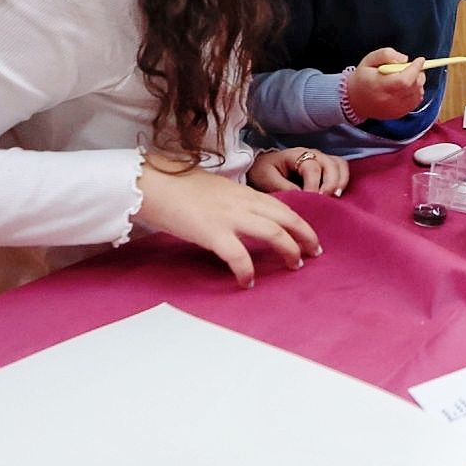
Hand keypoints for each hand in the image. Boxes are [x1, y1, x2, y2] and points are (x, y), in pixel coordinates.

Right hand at [133, 154, 321, 288]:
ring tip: (294, 265)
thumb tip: (242, 218)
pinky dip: (248, 271)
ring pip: (274, 233)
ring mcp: (230, 217)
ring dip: (288, 250)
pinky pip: (239, 256)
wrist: (152, 183)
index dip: (299, 221)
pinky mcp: (213, 233)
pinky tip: (249, 282)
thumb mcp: (215, 190)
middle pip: (287, 218)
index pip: (282, 206)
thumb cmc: (178, 187)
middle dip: (305, 236)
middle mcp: (243, 202)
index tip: (309, 235)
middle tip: (314, 253)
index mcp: (243, 192)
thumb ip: (233, 202)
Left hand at [248, 147, 349, 197]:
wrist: (263, 168)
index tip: (309, 200)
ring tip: (334, 199)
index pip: (312, 168)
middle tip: (324, 201)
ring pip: (340, 166)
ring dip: (340, 182)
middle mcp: (313, 154)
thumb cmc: (264, 172)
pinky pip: (343, 170)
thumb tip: (302, 197)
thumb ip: (282, 187)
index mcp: (297, 155)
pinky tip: (338, 196)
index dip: (313, 185)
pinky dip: (343, 181)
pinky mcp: (327, 168)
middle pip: (331, 164)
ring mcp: (322, 159)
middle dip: (330, 184)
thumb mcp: (265, 178)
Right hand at [346, 48, 424, 120]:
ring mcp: (395, 109)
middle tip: (413, 67)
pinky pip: (416, 102)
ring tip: (408, 77)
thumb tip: (404, 59)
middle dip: (418, 74)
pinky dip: (416, 92)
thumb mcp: (369, 60)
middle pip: (413, 87)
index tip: (419, 60)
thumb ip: (386, 54)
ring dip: (418, 83)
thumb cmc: (362, 78)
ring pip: (417, 94)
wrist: (354, 100)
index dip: (415, 69)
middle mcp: (389, 100)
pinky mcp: (399, 114)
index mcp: (379, 85)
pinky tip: (408, 87)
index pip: (404, 80)